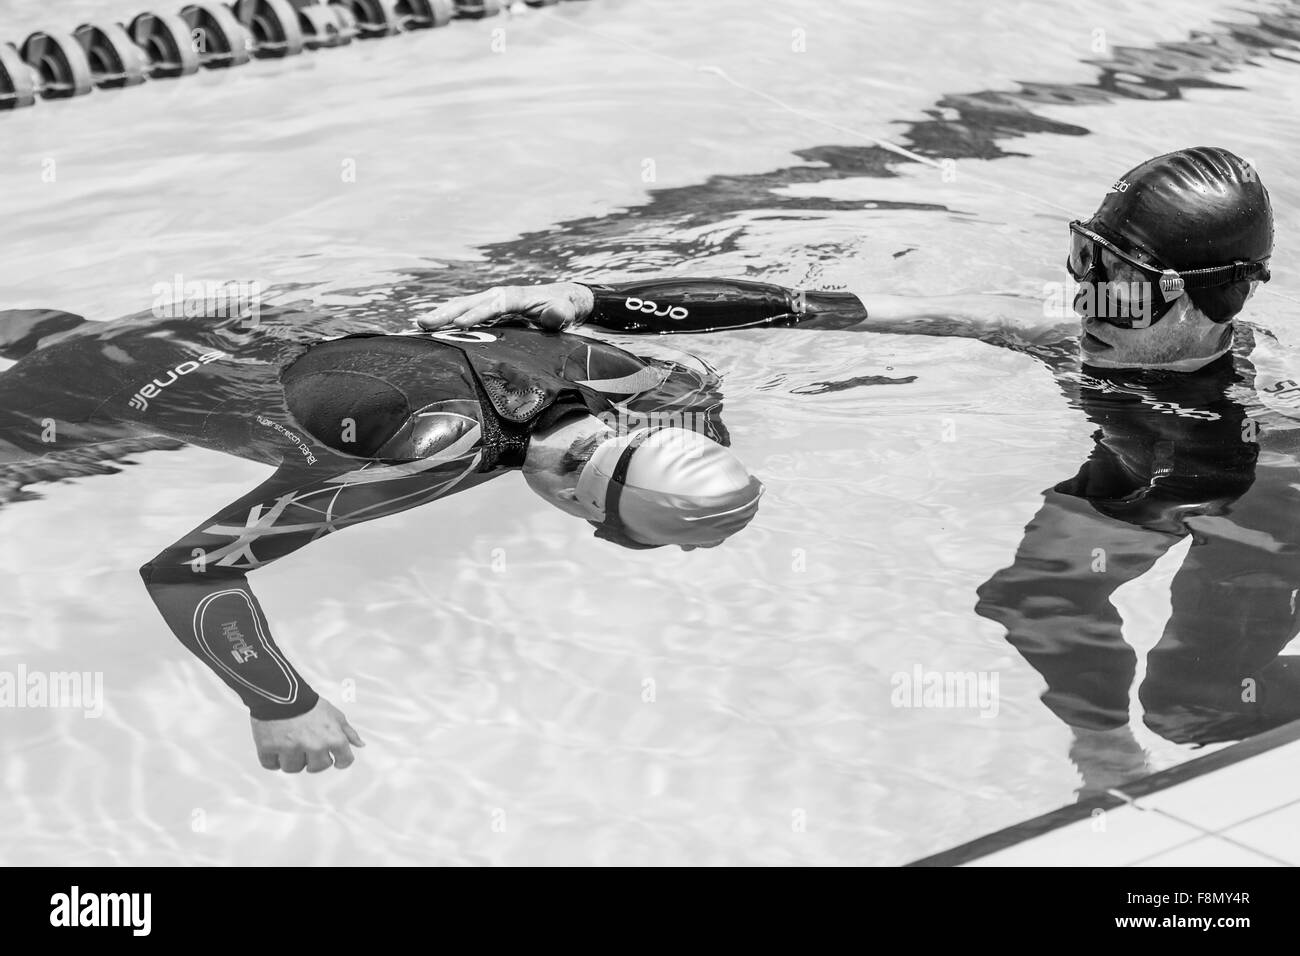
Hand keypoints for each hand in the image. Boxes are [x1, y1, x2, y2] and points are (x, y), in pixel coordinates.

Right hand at [251, 697, 364, 772]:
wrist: (280, 692)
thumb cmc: (309, 704)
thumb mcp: (334, 714)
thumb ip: (348, 732)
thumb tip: (359, 745)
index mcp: (333, 738)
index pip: (344, 762)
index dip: (339, 759)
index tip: (334, 757)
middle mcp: (314, 746)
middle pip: (317, 768)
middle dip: (312, 759)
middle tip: (306, 743)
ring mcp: (291, 749)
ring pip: (292, 768)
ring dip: (291, 758)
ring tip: (289, 740)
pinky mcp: (269, 748)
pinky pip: (271, 765)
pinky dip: (272, 757)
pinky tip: (275, 744)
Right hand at [417, 282, 593, 332]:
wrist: (562, 300)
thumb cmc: (563, 308)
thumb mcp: (566, 312)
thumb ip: (560, 315)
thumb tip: (554, 315)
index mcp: (514, 296)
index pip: (492, 306)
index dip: (476, 315)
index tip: (459, 325)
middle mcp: (497, 296)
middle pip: (468, 303)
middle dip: (446, 312)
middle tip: (423, 323)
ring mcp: (489, 302)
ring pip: (460, 306)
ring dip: (440, 314)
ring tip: (418, 325)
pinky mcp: (485, 311)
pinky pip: (463, 313)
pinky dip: (446, 319)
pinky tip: (430, 329)